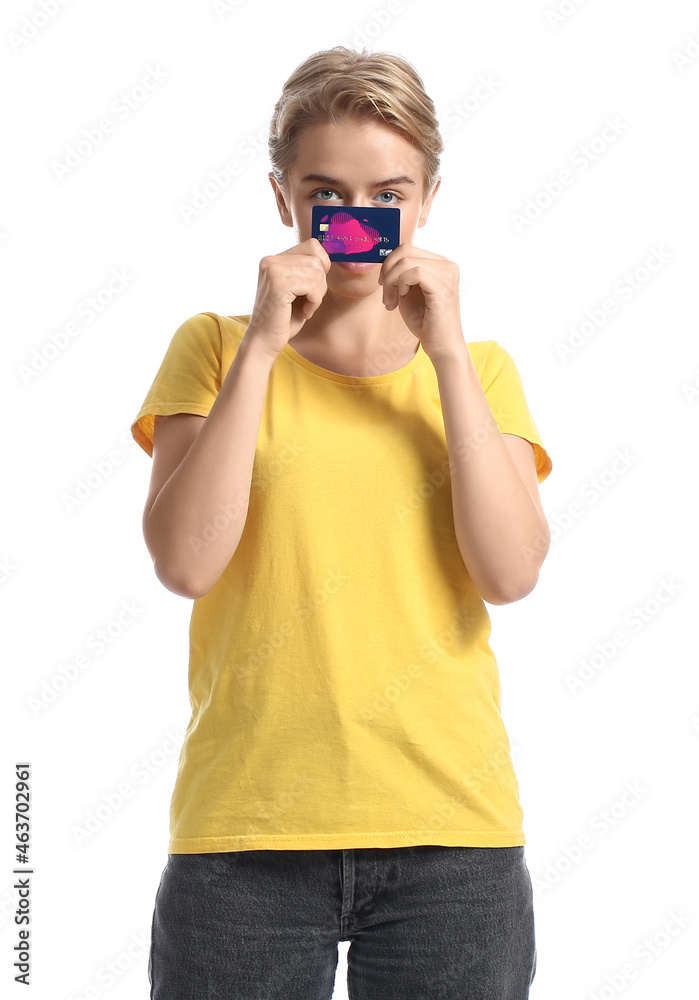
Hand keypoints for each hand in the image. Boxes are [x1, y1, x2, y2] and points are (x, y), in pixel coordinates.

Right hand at [243, 238, 330, 358]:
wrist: (265, 341)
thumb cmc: (284, 319)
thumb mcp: (298, 289)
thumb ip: (308, 271)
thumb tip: (333, 256)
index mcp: (274, 260)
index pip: (312, 245)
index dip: (322, 265)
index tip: (316, 286)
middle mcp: (271, 261)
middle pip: (316, 259)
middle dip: (321, 283)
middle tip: (310, 301)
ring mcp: (273, 271)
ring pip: (317, 273)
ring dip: (318, 294)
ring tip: (306, 307)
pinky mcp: (278, 284)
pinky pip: (312, 286)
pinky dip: (314, 302)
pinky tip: (305, 312)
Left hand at [378, 245, 463, 360]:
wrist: (441, 346)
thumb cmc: (425, 322)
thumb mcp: (408, 292)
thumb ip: (401, 275)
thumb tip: (385, 259)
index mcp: (439, 264)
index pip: (407, 249)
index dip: (388, 264)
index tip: (383, 284)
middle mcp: (447, 265)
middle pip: (405, 251)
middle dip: (387, 272)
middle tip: (385, 295)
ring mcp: (447, 274)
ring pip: (406, 262)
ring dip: (391, 282)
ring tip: (390, 301)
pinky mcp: (443, 287)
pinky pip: (415, 272)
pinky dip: (401, 285)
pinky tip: (400, 300)